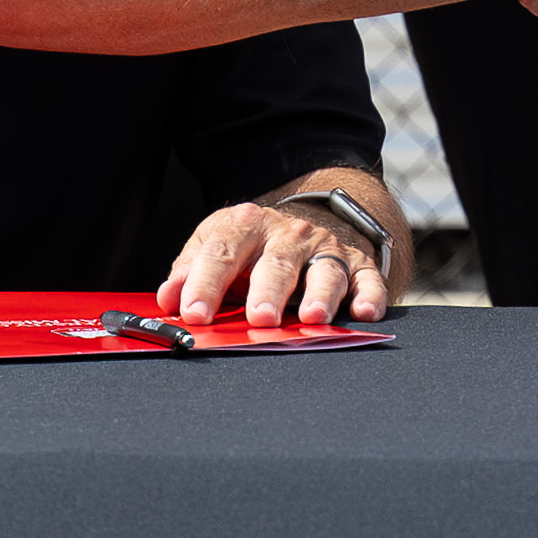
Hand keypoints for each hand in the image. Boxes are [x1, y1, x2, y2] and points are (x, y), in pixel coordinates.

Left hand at [165, 176, 401, 326]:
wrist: (314, 218)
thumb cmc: (256, 246)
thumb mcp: (219, 244)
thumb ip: (192, 270)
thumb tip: (168, 298)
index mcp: (246, 225)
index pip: (222, 252)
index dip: (205, 284)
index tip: (193, 313)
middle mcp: (288, 234)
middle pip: (276, 263)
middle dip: (267, 291)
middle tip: (259, 318)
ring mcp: (326, 249)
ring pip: (325, 272)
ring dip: (320, 295)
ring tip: (312, 318)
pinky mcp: (359, 265)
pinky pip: (368, 280)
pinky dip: (370, 295)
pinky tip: (365, 313)